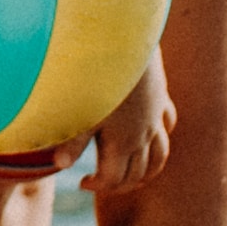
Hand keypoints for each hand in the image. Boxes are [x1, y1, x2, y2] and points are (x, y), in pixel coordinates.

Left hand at [83, 52, 177, 206]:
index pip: (115, 179)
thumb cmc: (95, 73)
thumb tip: (59, 166)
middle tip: (101, 183)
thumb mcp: (80, 109)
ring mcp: (155, 117)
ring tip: (132, 175)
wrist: (123, 38)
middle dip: (121, 185)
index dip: (98, 186)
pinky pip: (168, 125)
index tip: (81, 182)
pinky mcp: (160, 97)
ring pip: (160, 155)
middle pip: (139, 173)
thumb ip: (71, 140)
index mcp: (122, 142)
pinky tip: (150, 136)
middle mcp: (144, 134)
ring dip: (147, 170)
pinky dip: (160, 138)